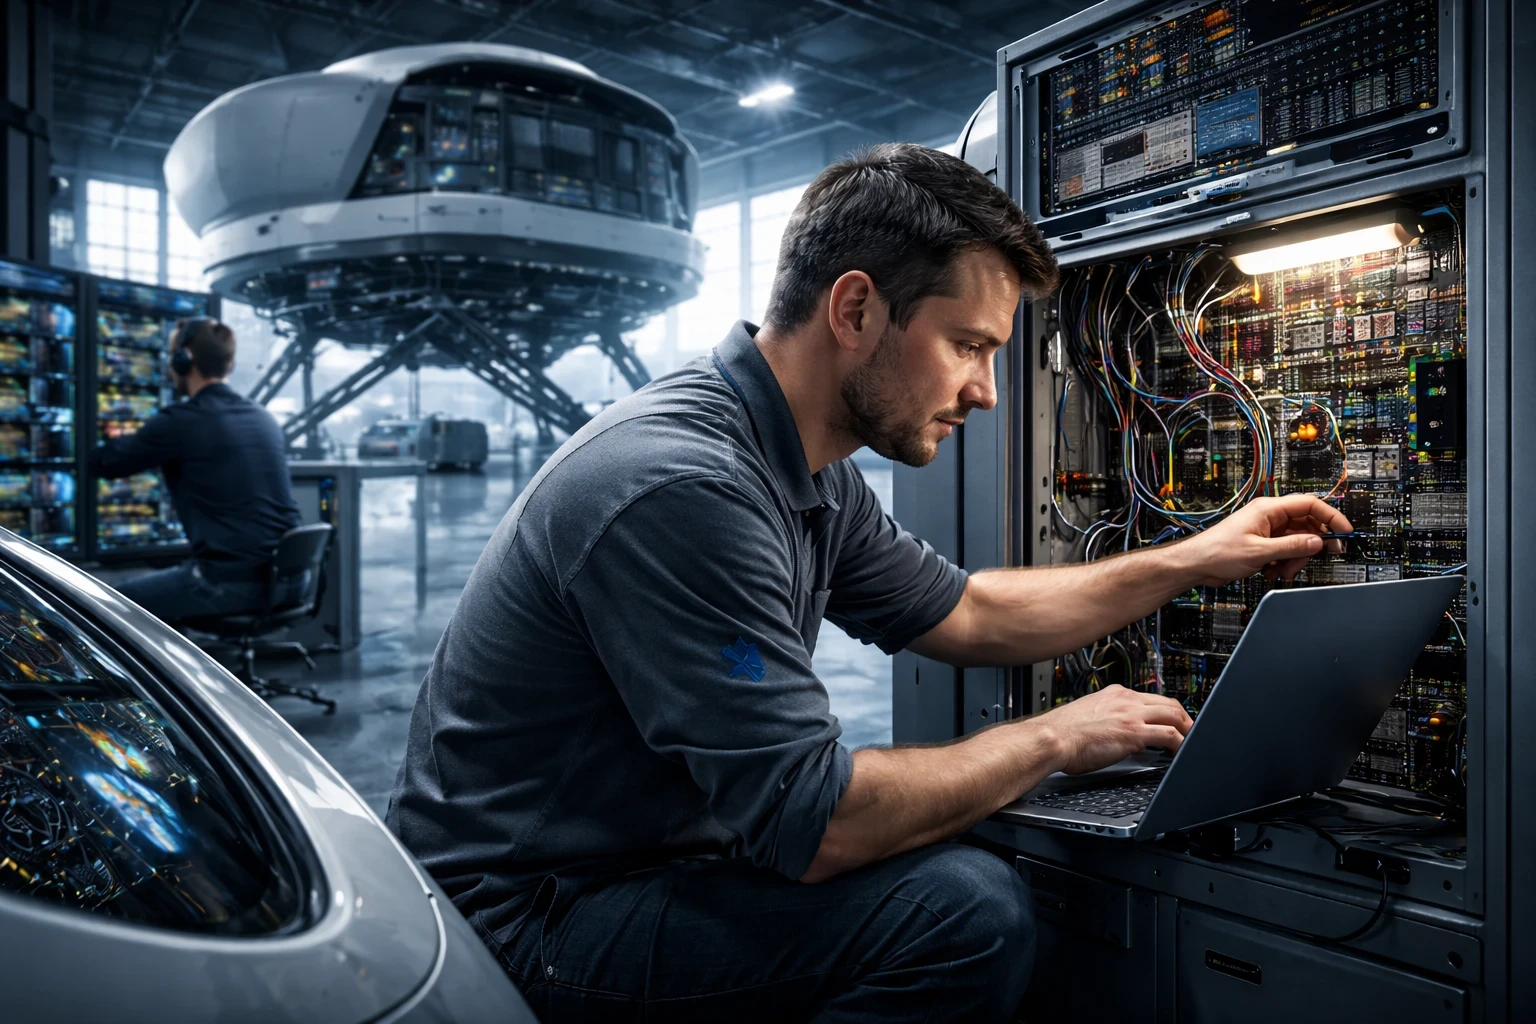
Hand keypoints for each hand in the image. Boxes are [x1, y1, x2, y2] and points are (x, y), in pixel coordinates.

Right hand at [1030, 684, 1193, 774]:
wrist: (1053, 738)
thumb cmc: (1062, 733)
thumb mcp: (1087, 716)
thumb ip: (1105, 718)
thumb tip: (1111, 732)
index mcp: (1114, 694)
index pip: (1148, 697)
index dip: (1165, 709)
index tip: (1170, 718)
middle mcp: (1125, 700)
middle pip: (1167, 703)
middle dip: (1183, 716)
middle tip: (1190, 728)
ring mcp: (1131, 714)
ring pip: (1174, 714)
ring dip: (1187, 728)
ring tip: (1192, 740)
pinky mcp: (1135, 732)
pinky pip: (1170, 735)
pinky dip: (1181, 742)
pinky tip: (1183, 751)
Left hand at [1176, 493, 1352, 585]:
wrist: (1196, 565)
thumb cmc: (1217, 552)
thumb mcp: (1259, 552)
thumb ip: (1291, 546)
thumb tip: (1318, 542)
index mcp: (1269, 509)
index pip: (1310, 504)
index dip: (1331, 517)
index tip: (1344, 531)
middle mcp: (1270, 517)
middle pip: (1307, 525)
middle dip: (1313, 544)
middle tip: (1323, 556)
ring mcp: (1267, 531)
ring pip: (1298, 541)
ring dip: (1297, 558)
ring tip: (1285, 570)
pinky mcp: (1263, 545)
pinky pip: (1286, 551)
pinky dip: (1286, 563)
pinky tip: (1275, 572)